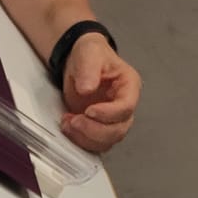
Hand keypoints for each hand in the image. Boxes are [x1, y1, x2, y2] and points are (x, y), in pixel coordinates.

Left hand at [60, 33, 140, 152]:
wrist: (79, 62)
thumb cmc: (90, 54)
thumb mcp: (89, 53)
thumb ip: (89, 69)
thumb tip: (87, 89)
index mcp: (129, 86)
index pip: (126, 107)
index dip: (108, 114)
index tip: (89, 110)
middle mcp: (124, 107)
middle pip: (118, 130)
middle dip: (95, 130)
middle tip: (75, 120)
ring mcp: (112, 120)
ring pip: (106, 141)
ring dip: (86, 137)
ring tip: (68, 122)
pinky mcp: (99, 129)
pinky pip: (94, 144)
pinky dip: (80, 140)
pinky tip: (69, 126)